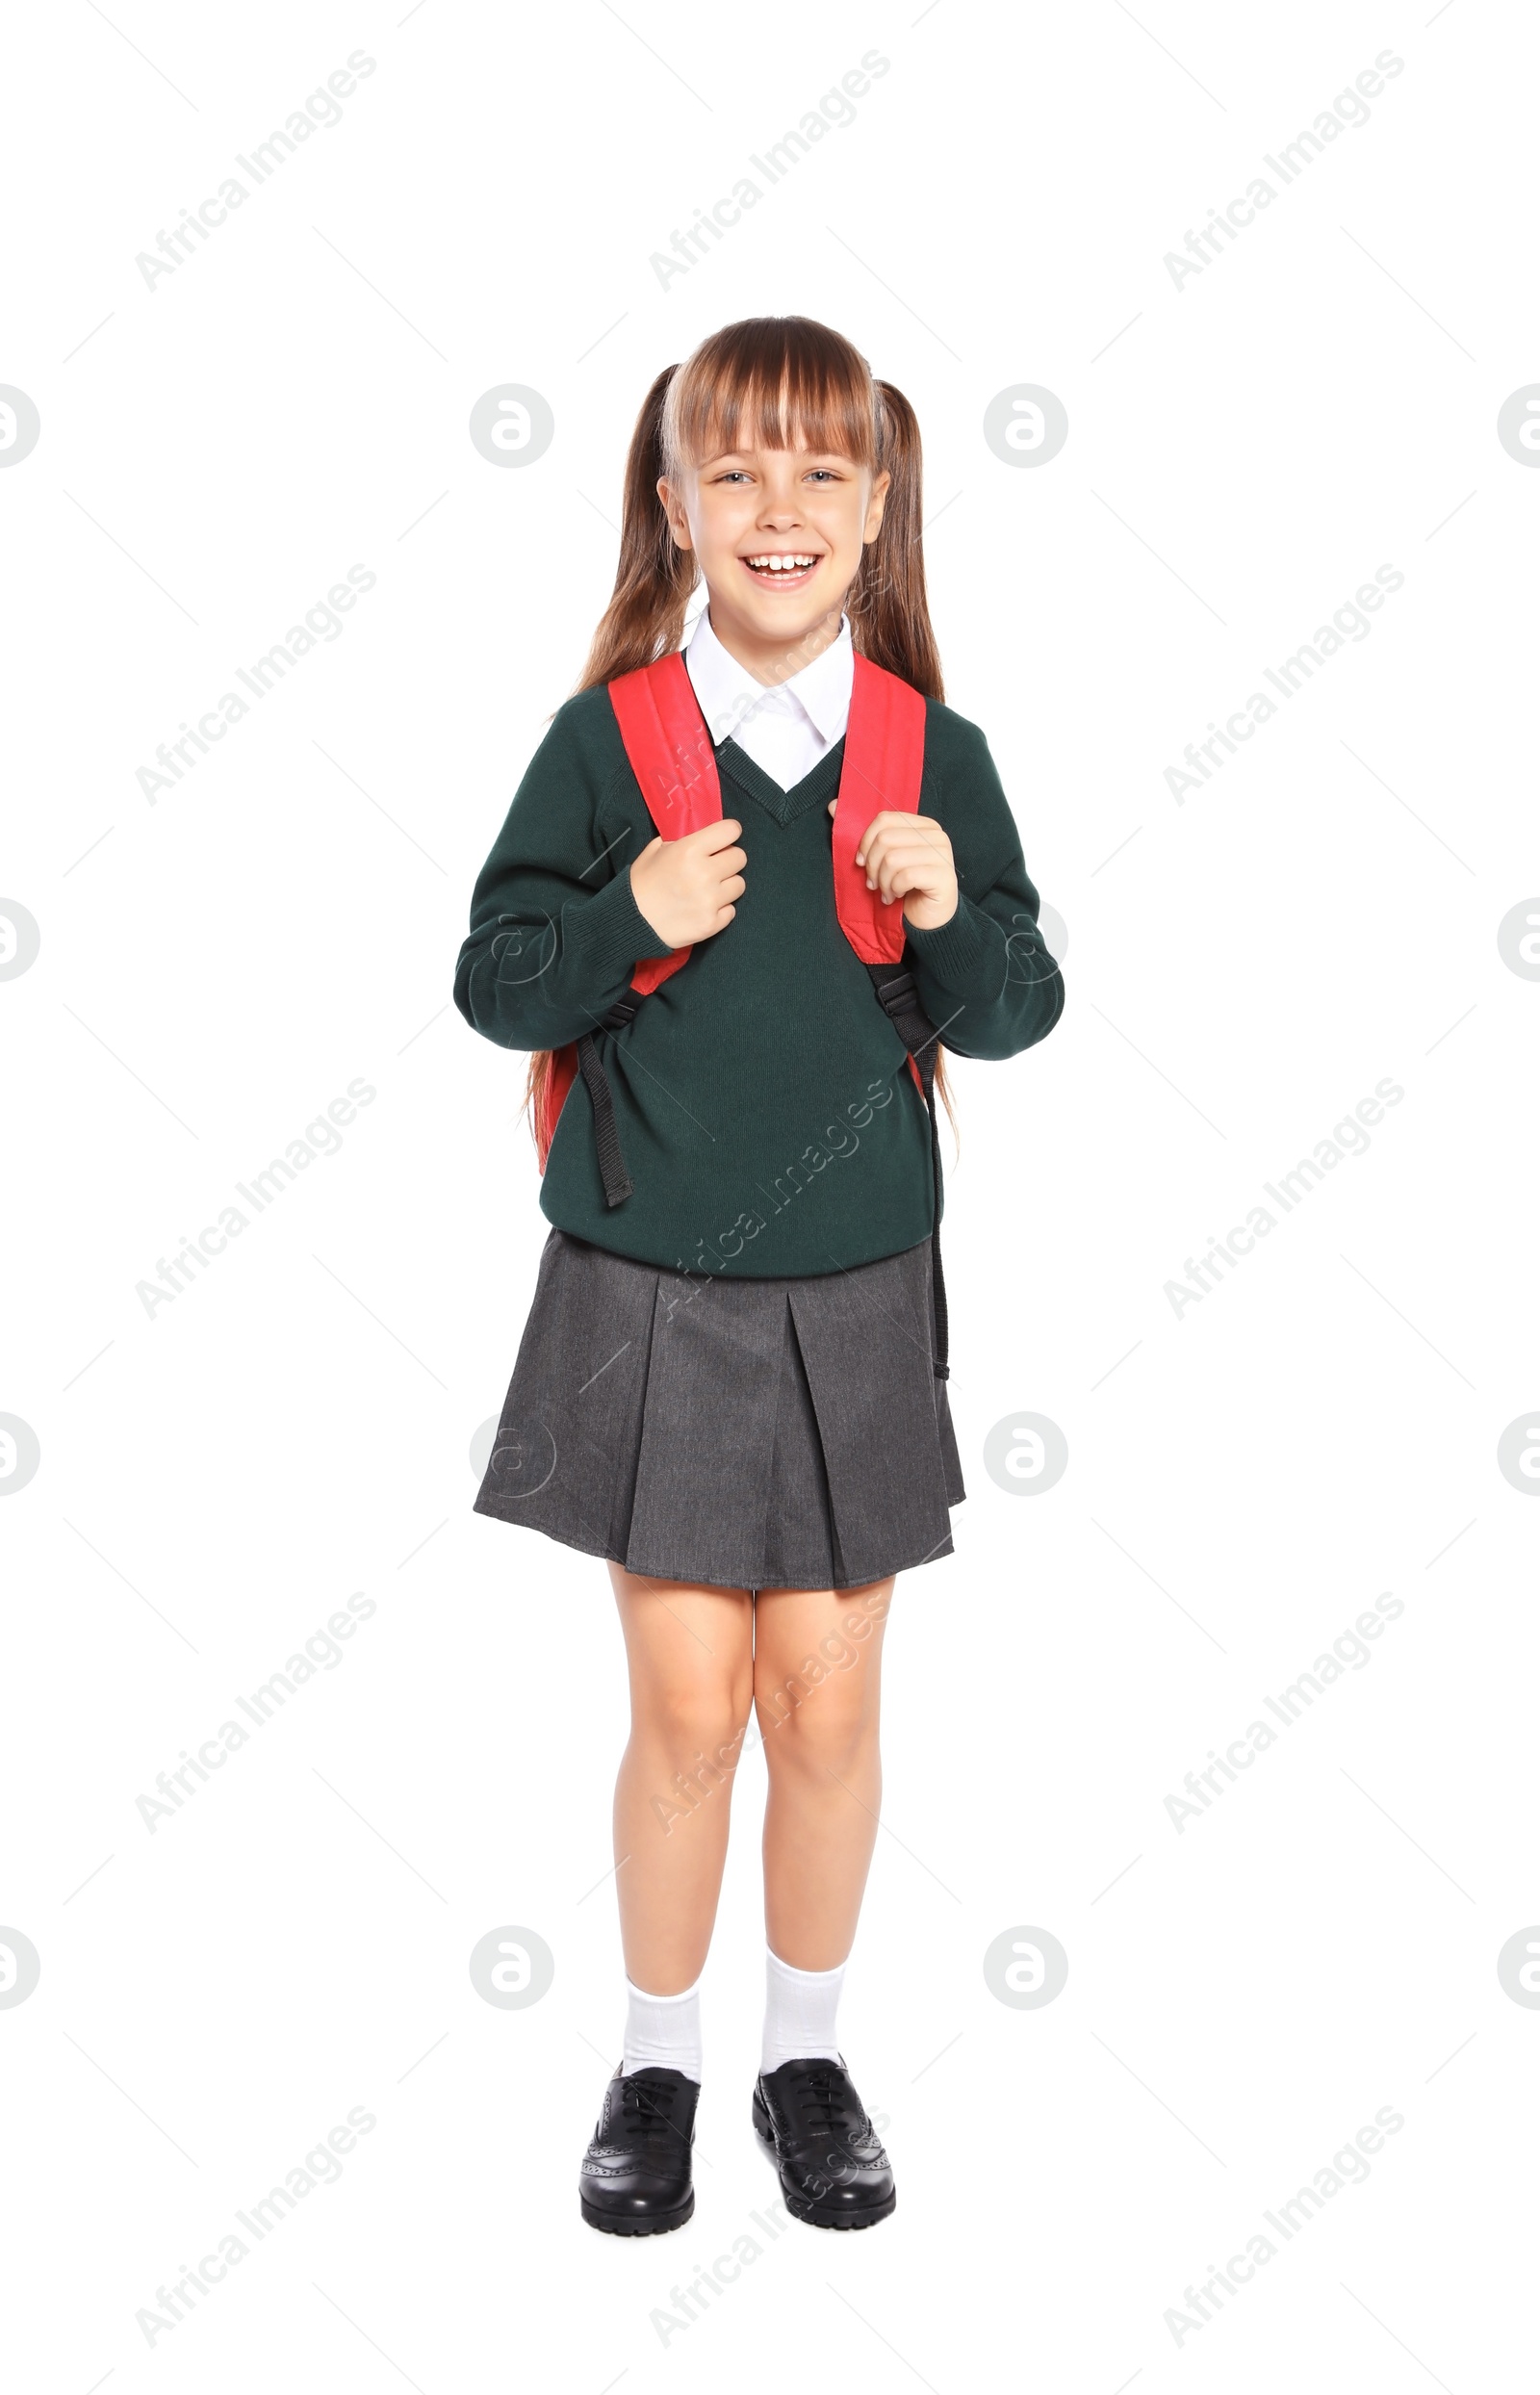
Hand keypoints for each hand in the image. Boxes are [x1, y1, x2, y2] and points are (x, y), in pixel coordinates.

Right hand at [630, 817, 745, 946]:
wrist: (630, 922)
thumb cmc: (641, 884)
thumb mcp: (655, 850)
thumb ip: (681, 840)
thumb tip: (705, 836)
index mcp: (689, 850)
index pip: (731, 830)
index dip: (729, 833)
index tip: (724, 838)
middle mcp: (704, 874)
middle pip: (740, 857)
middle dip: (728, 859)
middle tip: (713, 867)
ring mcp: (709, 901)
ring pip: (739, 884)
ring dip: (727, 885)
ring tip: (707, 889)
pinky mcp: (711, 923)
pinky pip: (731, 910)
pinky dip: (721, 909)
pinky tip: (703, 907)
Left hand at [830, 801, 958, 929]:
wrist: (927, 918)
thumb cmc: (904, 887)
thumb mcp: (882, 858)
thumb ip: (863, 833)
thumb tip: (833, 806)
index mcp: (922, 825)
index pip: (884, 819)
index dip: (866, 842)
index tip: (862, 863)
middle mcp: (936, 835)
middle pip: (886, 839)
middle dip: (873, 866)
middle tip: (874, 883)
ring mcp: (943, 854)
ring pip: (893, 859)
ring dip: (883, 881)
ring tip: (886, 892)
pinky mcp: (944, 876)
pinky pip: (906, 876)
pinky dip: (894, 889)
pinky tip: (897, 896)